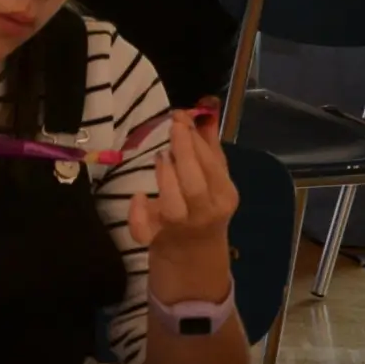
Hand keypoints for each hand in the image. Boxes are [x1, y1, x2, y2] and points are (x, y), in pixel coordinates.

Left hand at [131, 108, 240, 298]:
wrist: (195, 258)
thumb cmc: (203, 208)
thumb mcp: (212, 177)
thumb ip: (208, 143)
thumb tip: (206, 104)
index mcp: (224, 195)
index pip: (213, 165)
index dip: (197, 138)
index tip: (181, 115)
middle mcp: (206, 212)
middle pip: (196, 184)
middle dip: (185, 152)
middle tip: (172, 126)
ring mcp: (181, 228)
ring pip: (174, 205)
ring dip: (166, 178)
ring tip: (161, 156)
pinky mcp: (157, 238)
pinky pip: (145, 229)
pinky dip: (139, 213)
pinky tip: (140, 196)